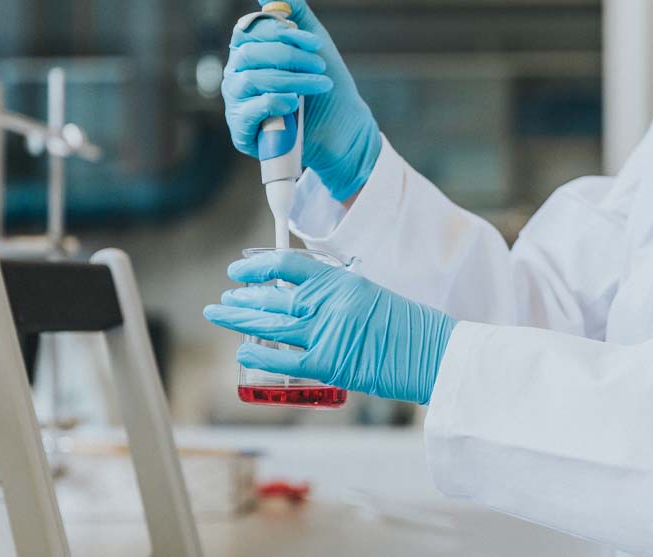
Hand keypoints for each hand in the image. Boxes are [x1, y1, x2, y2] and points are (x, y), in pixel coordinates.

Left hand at [203, 252, 455, 404]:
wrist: (433, 353)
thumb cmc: (408, 329)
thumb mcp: (371, 296)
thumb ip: (338, 297)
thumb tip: (307, 304)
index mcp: (341, 281)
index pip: (288, 265)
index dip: (258, 266)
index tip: (240, 271)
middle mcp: (329, 303)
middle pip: (272, 297)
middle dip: (242, 298)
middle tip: (224, 300)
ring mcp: (327, 333)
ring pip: (270, 326)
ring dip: (240, 320)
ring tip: (219, 314)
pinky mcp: (328, 362)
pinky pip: (284, 359)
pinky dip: (260, 354)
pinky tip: (243, 350)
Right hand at [223, 0, 381, 201]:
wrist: (343, 134)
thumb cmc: (326, 90)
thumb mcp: (313, 46)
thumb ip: (295, 15)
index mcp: (250, 54)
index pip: (249, 32)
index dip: (279, 32)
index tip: (314, 42)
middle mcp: (238, 76)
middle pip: (248, 53)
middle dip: (289, 56)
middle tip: (320, 65)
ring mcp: (238, 104)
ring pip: (251, 79)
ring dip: (291, 79)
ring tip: (319, 85)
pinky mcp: (243, 132)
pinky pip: (248, 110)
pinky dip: (273, 102)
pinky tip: (294, 104)